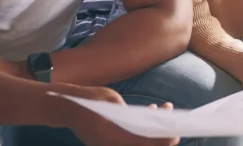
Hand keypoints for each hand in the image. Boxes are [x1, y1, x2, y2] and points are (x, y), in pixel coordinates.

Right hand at [58, 85, 178, 145]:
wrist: (67, 108)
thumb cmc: (90, 100)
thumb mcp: (114, 101)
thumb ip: (131, 114)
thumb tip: (149, 119)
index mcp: (115, 137)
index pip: (147, 144)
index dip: (164, 140)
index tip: (175, 132)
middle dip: (162, 138)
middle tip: (173, 123)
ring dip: (152, 136)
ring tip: (161, 113)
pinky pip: (130, 144)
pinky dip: (141, 136)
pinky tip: (147, 117)